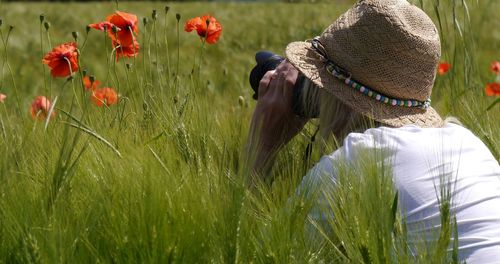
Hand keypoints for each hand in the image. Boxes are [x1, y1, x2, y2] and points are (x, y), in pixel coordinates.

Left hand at [247, 60, 308, 177]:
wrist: (261, 145)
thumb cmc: (283, 137)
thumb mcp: (298, 125)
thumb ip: (305, 112)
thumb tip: (315, 102)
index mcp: (285, 105)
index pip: (290, 81)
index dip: (295, 69)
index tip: (302, 61)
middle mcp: (274, 100)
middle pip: (282, 76)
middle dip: (289, 64)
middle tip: (296, 54)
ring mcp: (265, 100)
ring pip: (273, 78)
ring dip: (280, 68)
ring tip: (287, 59)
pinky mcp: (259, 102)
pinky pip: (264, 84)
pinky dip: (269, 76)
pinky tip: (275, 72)